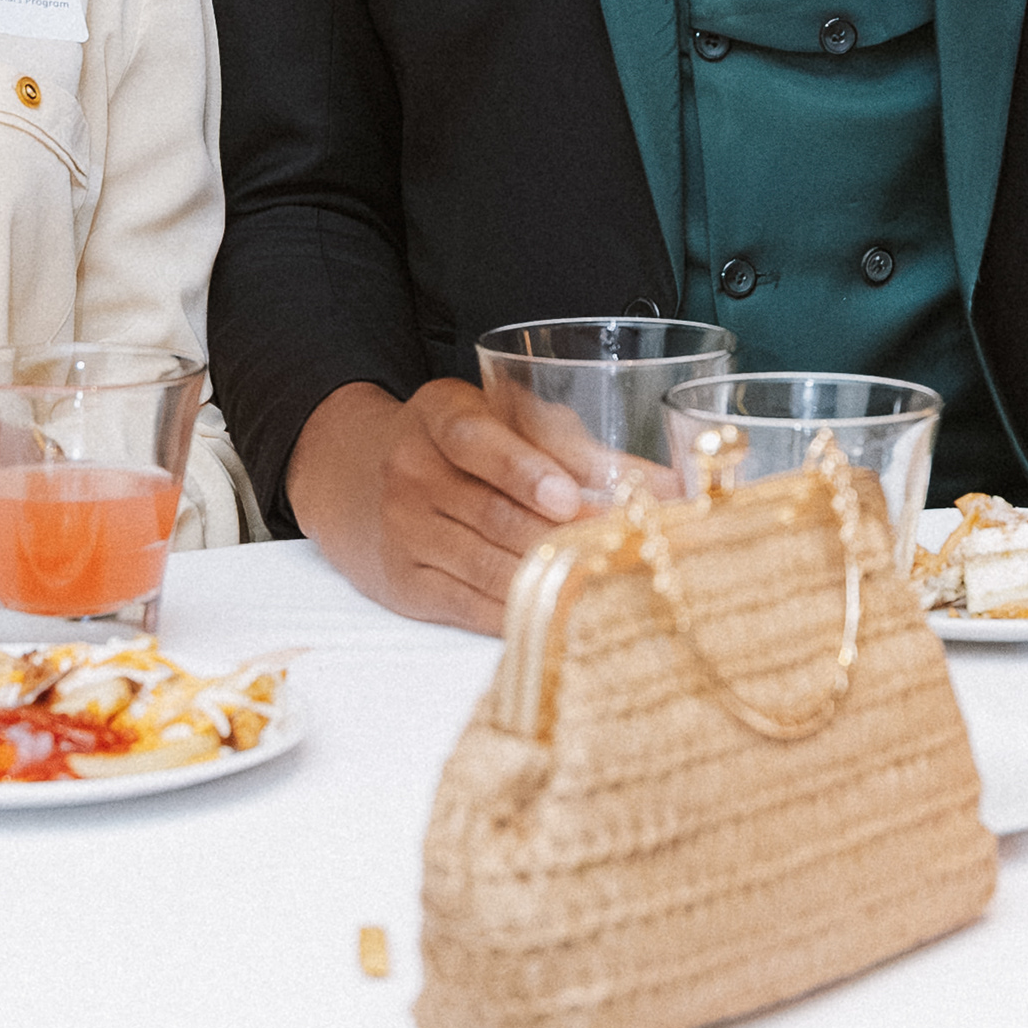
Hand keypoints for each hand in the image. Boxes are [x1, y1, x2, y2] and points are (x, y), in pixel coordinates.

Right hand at [290, 376, 588, 630]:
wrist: (360, 480)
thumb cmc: (463, 447)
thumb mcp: (506, 421)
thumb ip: (578, 448)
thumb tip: (668, 484)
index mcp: (441, 415)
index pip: (476, 441)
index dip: (524, 472)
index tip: (568, 498)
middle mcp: (411, 470)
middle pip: (491, 514)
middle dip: (560, 537)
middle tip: (617, 551)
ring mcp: (403, 530)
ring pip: (486, 566)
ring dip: (547, 579)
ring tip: (602, 584)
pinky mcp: (405, 583)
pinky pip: (468, 605)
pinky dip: (518, 612)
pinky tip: (558, 612)